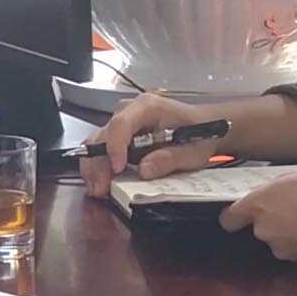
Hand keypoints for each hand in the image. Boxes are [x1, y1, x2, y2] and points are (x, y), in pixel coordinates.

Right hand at [78, 92, 239, 198]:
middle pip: (104, 135)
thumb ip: (170, 158)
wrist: (202, 128)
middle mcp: (129, 112)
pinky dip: (98, 167)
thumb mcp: (193, 150)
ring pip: (96, 143)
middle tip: (101, 188)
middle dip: (98, 163)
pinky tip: (101, 182)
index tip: (118, 168)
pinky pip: (100, 151)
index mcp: (148, 107)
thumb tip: (145, 170)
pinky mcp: (118, 137)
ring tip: (98, 189)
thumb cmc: (198, 133)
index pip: (121, 124)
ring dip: (94, 167)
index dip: (115, 147)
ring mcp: (121, 124)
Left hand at [223, 172, 296, 287]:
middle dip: (277, 220)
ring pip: (282, 241)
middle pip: (261, 227)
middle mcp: (267, 230)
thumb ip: (285, 184)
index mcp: (262, 203)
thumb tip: (280, 190)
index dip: (236, 216)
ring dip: (296, 232)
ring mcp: (285, 251)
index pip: (231, 217)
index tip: (241, 214)